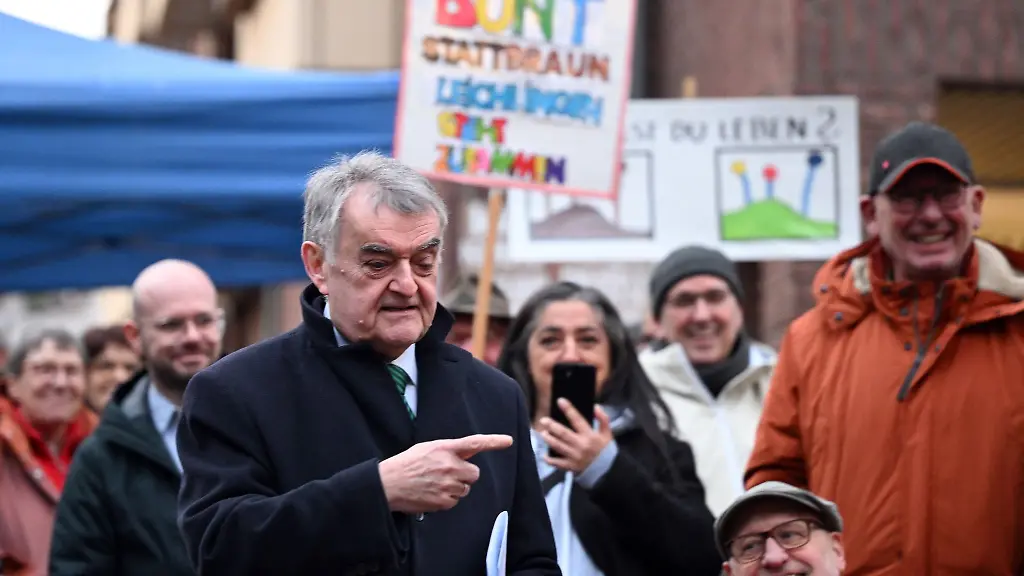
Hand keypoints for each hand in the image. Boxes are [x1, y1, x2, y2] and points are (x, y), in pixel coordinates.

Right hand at [378, 434, 512, 513]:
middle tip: (448, 474)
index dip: (493, 441)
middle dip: (465, 475)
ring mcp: (448, 484)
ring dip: (455, 487)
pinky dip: (447, 499)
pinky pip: (455, 501)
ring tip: (434, 484)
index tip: (508, 441)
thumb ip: (448, 450)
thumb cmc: (406, 464)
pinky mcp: (444, 501)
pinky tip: (432, 493)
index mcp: (445, 448)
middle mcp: (450, 465)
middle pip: (474, 473)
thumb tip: (465, 455)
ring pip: (465, 489)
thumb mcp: (427, 448)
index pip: (474, 443)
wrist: (388, 484)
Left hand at [540, 400, 612, 473]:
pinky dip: (549, 459)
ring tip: (543, 433)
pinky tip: (544, 455)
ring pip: (558, 446)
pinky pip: (557, 463)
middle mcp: (581, 445)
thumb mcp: (607, 433)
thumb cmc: (605, 450)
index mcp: (590, 436)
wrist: (608, 470)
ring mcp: (574, 457)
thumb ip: (603, 419)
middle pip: (563, 433)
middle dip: (552, 426)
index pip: (577, 420)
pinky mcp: (571, 466)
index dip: (568, 409)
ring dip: (549, 439)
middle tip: (543, 420)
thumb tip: (595, 407)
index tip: (560, 401)